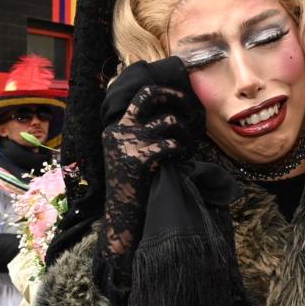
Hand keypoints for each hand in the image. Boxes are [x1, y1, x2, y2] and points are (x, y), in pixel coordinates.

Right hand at [99, 77, 193, 263]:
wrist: (122, 213)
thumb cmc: (131, 185)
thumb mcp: (126, 154)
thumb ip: (138, 134)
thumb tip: (169, 114)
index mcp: (115, 128)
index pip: (139, 97)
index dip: (163, 92)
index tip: (180, 97)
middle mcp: (120, 130)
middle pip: (149, 96)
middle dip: (173, 94)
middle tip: (189, 103)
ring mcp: (130, 142)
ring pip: (169, 121)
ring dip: (185, 133)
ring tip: (186, 146)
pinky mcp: (141, 157)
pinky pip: (173, 144)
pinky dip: (182, 150)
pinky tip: (182, 158)